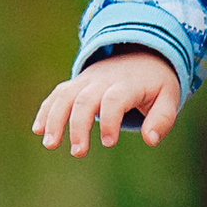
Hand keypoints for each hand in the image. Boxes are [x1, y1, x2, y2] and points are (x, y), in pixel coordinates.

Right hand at [34, 50, 182, 152]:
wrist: (140, 53)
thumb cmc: (155, 83)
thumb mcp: (169, 97)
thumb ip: (162, 119)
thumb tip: (150, 140)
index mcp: (128, 84)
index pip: (114, 100)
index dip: (109, 120)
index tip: (109, 143)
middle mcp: (103, 80)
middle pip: (85, 100)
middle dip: (78, 126)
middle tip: (78, 152)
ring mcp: (86, 80)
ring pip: (65, 96)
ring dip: (55, 119)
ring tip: (50, 144)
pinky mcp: (76, 84)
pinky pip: (57, 95)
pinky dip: (46, 110)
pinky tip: (38, 130)